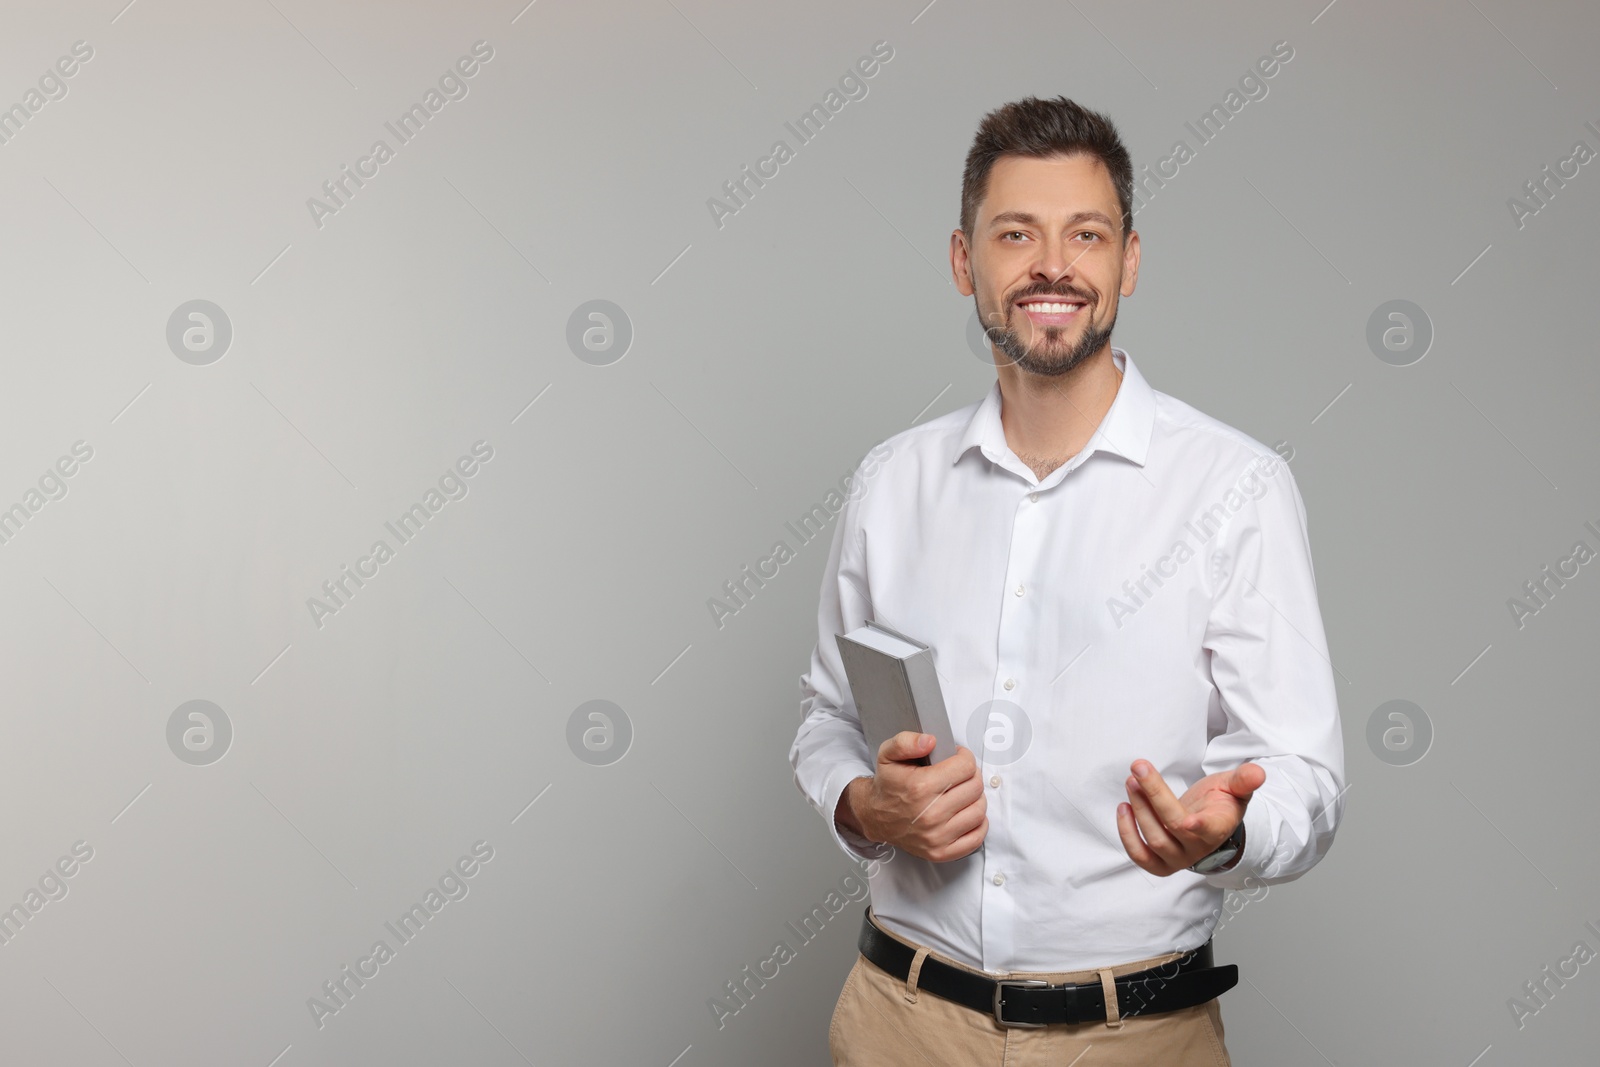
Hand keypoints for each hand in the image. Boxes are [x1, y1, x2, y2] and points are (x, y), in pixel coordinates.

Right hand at [836, 732, 986, 862]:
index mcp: (920, 788)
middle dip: (971, 776)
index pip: (966, 767)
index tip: (957, 758)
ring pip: (979, 811)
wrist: (875, 816)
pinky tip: (965, 813)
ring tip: (962, 793)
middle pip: (975, 788)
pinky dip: (977, 824)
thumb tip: (930, 741)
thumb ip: (906, 741)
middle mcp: (930, 815)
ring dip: (975, 799)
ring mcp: (937, 837)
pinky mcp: (941, 853)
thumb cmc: (887, 785)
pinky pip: (976, 838)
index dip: (964, 757)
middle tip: (960, 774)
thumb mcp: (888, 754)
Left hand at [1115, 759, 1264, 875]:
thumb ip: (1243, 780)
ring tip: (1131, 781)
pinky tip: (1124, 808)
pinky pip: (1140, 856)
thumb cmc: (1219, 803)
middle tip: (1139, 767)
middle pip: (1172, 825)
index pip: (1209, 829)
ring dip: (1139, 808)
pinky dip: (1127, 834)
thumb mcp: (1233, 787)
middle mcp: (1198, 847)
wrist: (1207, 824)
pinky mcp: (1160, 863)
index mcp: (1219, 828)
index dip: (1200, 825)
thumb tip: (1258, 773)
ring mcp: (1178, 858)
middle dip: (1153, 794)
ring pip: (1154, 839)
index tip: (1189, 818)